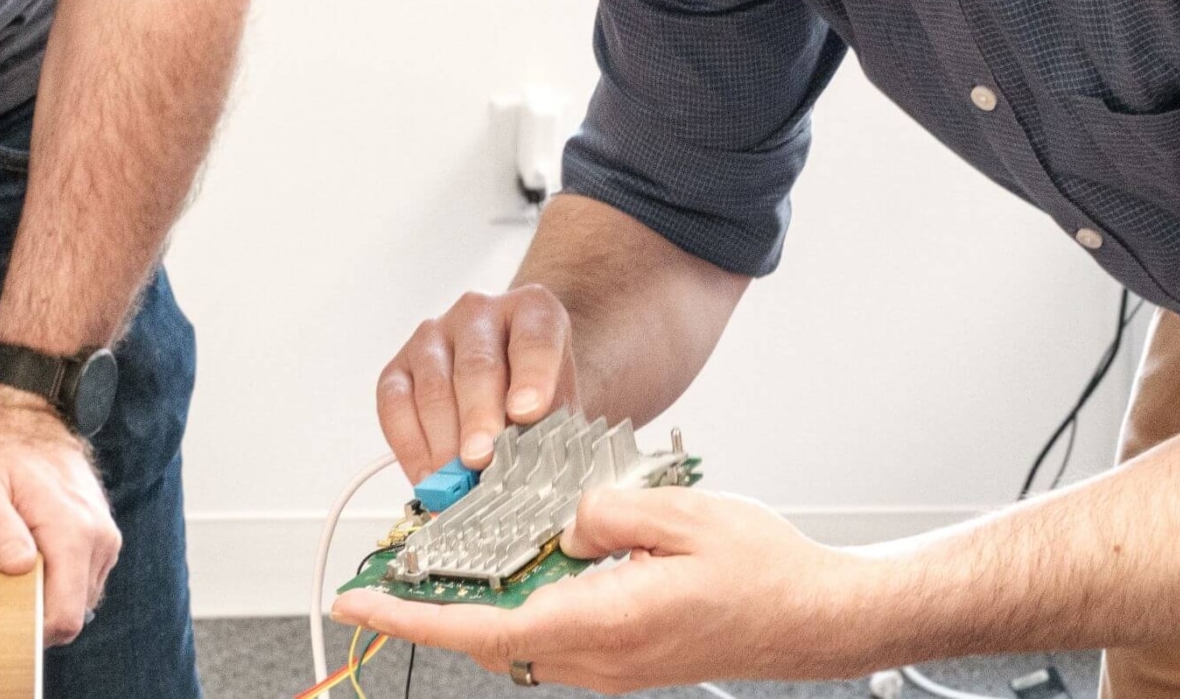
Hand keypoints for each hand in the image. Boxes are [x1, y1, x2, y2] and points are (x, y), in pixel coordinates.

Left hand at [0, 384, 121, 645]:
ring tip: (19, 567)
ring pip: (81, 600)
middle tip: (2, 589)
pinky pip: (84, 582)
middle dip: (39, 614)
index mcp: (72, 532)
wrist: (28, 425)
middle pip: (74, 613)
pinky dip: (60, 583)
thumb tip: (18, 567)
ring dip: (50, 596)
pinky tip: (35, 559)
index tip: (2, 618)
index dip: (31, 630)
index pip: (64, 615)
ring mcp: (106, 539)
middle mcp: (99, 538)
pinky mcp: (104, 539)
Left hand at [332, 487, 870, 691]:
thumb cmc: (763, 571)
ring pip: (519, 639)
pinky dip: (523, 604)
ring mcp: (612, 667)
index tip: (362, 596)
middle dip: (434, 607)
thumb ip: (605, 513)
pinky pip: (553, 635)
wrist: (817, 619)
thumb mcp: (681, 515)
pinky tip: (530, 563)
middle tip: (390, 570)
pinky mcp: (625, 660)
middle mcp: (598, 659)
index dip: (413, 614)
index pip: (482, 627)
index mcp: (603, 624)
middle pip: (488, 639)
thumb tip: (562, 523)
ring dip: (480, 606)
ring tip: (453, 560)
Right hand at [378, 285, 581, 480]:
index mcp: (532, 310)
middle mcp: (478, 314)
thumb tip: (534, 471)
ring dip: (443, 440)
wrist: (509, 376)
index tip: (528, 412)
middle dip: (478, 417)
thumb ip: (552, 430)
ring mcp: (432, 336)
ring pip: (433, 387)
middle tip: (481, 458)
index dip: (533, 376)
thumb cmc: (536, 389)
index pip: (535, 339)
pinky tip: (427, 476)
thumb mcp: (560, 402)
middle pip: (477, 365)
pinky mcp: (398, 366)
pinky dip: (410, 447)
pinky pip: (394, 405)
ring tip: (456, 481)